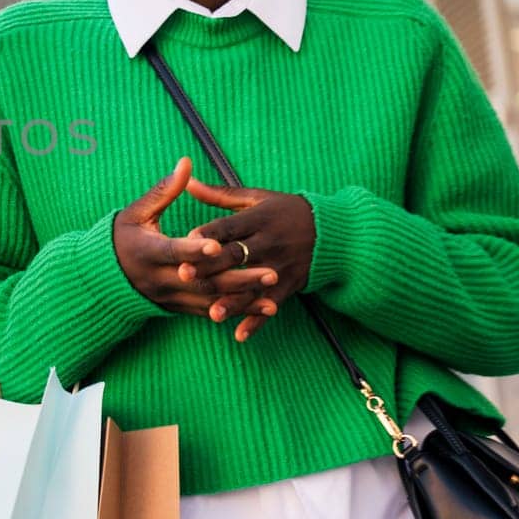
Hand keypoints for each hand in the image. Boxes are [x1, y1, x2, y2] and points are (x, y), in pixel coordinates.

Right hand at [113, 158, 280, 325]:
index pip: (175, 251)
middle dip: (236, 279)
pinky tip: (259, 307)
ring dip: (241, 300)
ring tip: (272, 295)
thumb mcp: (136, 213)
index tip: (219, 244)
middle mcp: (159, 279)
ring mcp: (169, 296)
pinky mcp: (177, 307)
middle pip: (201, 282)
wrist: (104, 276)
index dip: (195, 249)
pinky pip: (208, 311)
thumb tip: (185, 164)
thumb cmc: (122, 236)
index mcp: (147, 252)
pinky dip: (234, 310)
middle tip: (270, 271)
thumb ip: (163, 191)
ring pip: (208, 301)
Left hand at [184, 179, 315, 340]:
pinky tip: (239, 335)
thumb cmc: (287, 211)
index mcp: (260, 219)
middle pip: (237, 256)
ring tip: (212, 313)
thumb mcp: (257, 198)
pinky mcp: (290, 285)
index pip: (230, 227)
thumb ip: (220, 195)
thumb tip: (189, 183)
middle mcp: (269, 243)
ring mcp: (281, 267)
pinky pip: (271, 304)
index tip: (187, 240)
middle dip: (211, 266)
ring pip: (252, 285)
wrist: (333, 232)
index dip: (210, 234)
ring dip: (233, 300)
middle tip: (184, 275)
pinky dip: (257, 321)